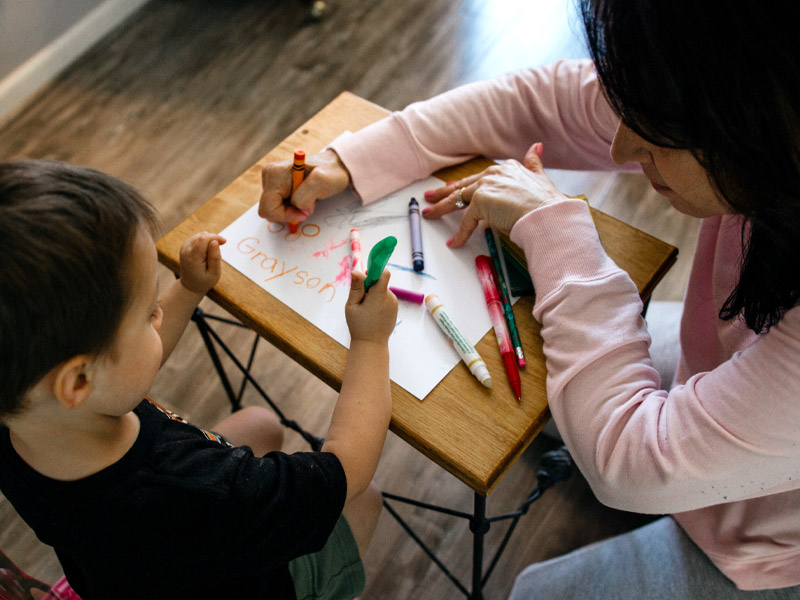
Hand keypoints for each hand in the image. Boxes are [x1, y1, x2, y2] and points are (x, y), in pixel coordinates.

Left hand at [178, 232, 226, 293]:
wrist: (190, 286)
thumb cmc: (204, 281)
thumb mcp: (214, 273)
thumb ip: (215, 257)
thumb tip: (215, 242)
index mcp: (192, 257)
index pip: (203, 238)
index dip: (215, 237)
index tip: (224, 242)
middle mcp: (186, 250)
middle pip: (202, 236)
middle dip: (213, 239)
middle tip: (218, 252)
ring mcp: (184, 247)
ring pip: (200, 236)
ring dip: (209, 241)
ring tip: (211, 255)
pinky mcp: (185, 246)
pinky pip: (197, 238)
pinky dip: (205, 242)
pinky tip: (206, 253)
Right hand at [258, 149, 351, 222]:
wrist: (334, 167)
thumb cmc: (331, 173)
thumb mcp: (322, 182)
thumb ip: (305, 197)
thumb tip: (298, 209)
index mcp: (274, 173)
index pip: (268, 208)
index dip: (286, 216)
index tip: (305, 211)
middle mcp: (269, 175)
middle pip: (268, 210)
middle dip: (289, 213)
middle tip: (308, 204)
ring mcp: (271, 180)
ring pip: (273, 209)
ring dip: (291, 210)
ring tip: (307, 198)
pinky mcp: (275, 186)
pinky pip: (278, 206)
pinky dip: (291, 207)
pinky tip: (302, 198)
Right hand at [345, 270, 397, 344]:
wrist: (371, 344)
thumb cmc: (359, 325)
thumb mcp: (352, 306)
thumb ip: (356, 287)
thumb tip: (356, 271)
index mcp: (379, 296)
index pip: (384, 273)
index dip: (375, 270)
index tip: (366, 275)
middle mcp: (390, 298)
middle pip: (381, 282)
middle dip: (370, 285)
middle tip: (360, 298)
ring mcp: (394, 304)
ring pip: (382, 290)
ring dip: (374, 294)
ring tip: (366, 309)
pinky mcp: (395, 309)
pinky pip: (386, 298)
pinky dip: (378, 301)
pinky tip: (372, 313)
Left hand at [422, 143, 568, 246]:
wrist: (547, 214)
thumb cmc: (547, 203)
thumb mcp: (541, 178)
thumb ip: (535, 163)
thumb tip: (537, 147)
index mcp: (506, 168)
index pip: (478, 177)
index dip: (464, 184)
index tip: (453, 188)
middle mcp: (494, 173)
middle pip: (463, 186)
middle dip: (444, 192)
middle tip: (430, 196)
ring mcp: (485, 186)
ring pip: (457, 199)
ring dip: (441, 208)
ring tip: (429, 214)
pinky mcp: (480, 202)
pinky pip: (466, 221)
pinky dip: (460, 234)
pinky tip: (455, 242)